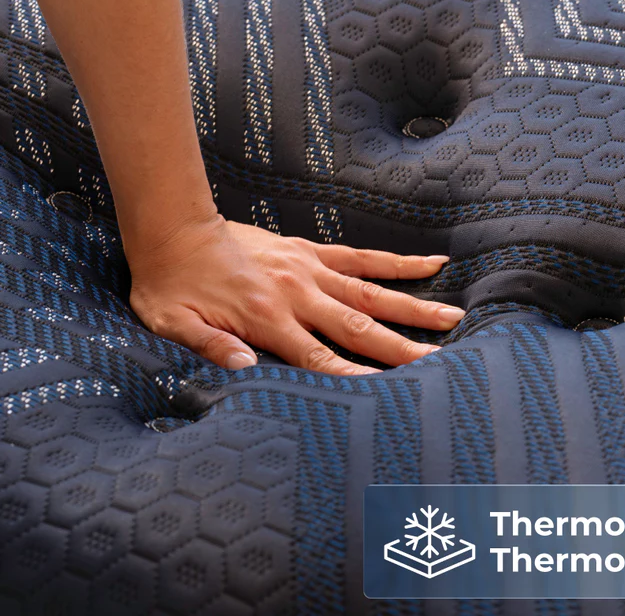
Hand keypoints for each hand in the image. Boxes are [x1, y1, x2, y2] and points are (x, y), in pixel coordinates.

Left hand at [126, 215, 464, 375]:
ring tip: (453, 317)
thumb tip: (247, 371)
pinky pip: (359, 258)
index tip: (390, 395)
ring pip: (370, 292)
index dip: (353, 379)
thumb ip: (211, 347)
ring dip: (412, 306)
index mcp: (267, 318)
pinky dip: (395, 262)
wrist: (173, 228)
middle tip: (440, 362)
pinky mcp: (310, 251)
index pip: (319, 358)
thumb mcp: (174, 324)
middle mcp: (296, 294)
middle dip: (400, 348)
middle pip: (358, 327)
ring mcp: (308, 270)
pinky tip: (430, 263)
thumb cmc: (171, 285)